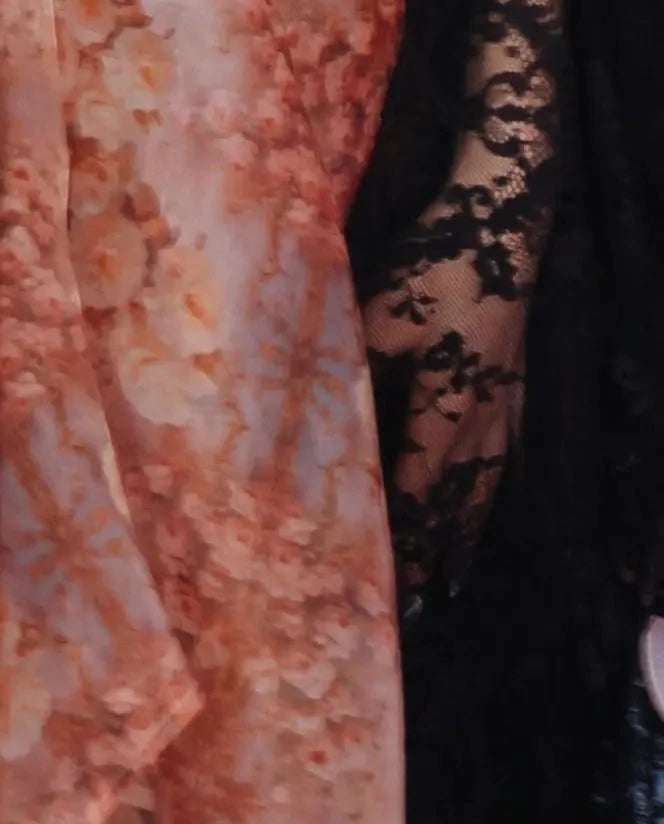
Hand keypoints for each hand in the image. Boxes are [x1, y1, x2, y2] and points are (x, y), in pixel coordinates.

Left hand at [357, 250, 527, 600]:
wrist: (501, 225)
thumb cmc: (436, 266)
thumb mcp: (380, 312)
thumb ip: (350, 361)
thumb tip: (305, 401)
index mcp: (447, 404)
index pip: (421, 485)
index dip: (404, 532)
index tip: (386, 576)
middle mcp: (484, 415)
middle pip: (459, 499)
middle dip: (436, 549)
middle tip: (417, 598)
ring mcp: (507, 401)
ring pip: (489, 483)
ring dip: (469, 531)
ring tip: (455, 577)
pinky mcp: (518, 383)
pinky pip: (512, 453)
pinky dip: (501, 488)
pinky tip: (499, 503)